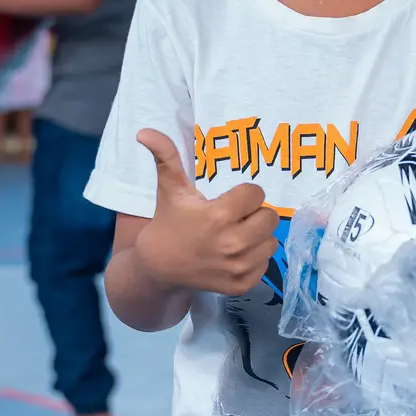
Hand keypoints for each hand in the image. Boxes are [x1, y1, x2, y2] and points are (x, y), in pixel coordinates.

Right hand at [134, 130, 278, 296]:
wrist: (158, 267)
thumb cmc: (169, 223)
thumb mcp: (170, 189)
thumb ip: (165, 156)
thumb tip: (145, 131)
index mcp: (218, 216)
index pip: (256, 194)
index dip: (245, 194)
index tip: (231, 199)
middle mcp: (232, 243)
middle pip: (270, 217)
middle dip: (255, 214)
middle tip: (237, 217)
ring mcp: (238, 267)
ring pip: (271, 240)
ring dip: (258, 235)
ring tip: (236, 234)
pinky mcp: (241, 284)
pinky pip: (266, 262)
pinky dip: (255, 257)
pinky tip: (235, 254)